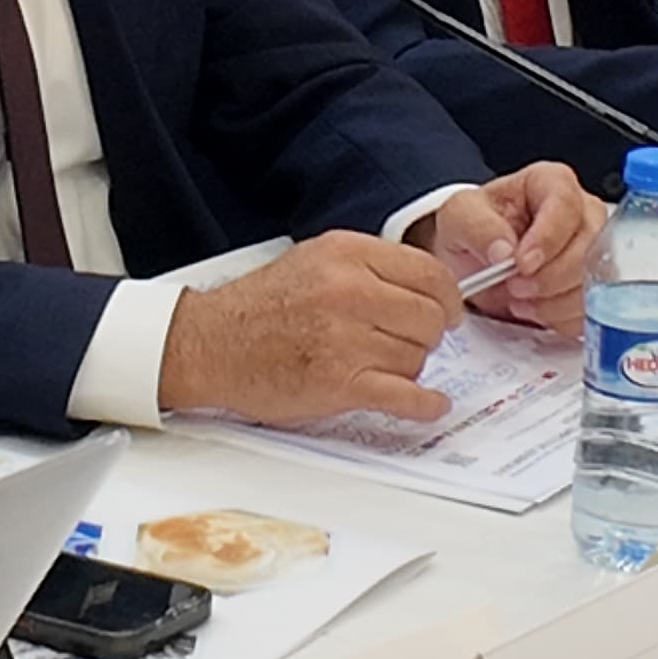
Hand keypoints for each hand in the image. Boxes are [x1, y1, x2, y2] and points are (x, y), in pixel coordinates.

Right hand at [158, 230, 458, 424]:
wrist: (209, 344)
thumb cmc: (259, 307)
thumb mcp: (316, 260)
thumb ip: (370, 268)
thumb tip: (426, 289)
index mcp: (347, 254)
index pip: (430, 274)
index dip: (447, 298)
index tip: (447, 311)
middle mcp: (350, 290)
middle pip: (430, 318)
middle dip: (426, 335)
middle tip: (409, 342)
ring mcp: (345, 337)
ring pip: (416, 358)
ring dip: (406, 368)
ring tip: (376, 364)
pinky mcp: (339, 382)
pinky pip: (405, 396)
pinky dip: (424, 404)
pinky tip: (429, 404)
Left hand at [405, 164, 601, 335]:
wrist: (476, 259)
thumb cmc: (475, 227)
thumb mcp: (460, 216)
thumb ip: (479, 228)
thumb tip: (505, 251)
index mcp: (551, 183)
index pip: (565, 204)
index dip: (547, 238)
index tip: (521, 264)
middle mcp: (582, 212)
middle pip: (589, 245)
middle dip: (551, 276)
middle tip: (516, 288)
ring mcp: (594, 249)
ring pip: (595, 281)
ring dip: (555, 302)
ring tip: (519, 301)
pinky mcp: (594, 285)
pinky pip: (592, 307)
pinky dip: (561, 318)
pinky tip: (534, 311)